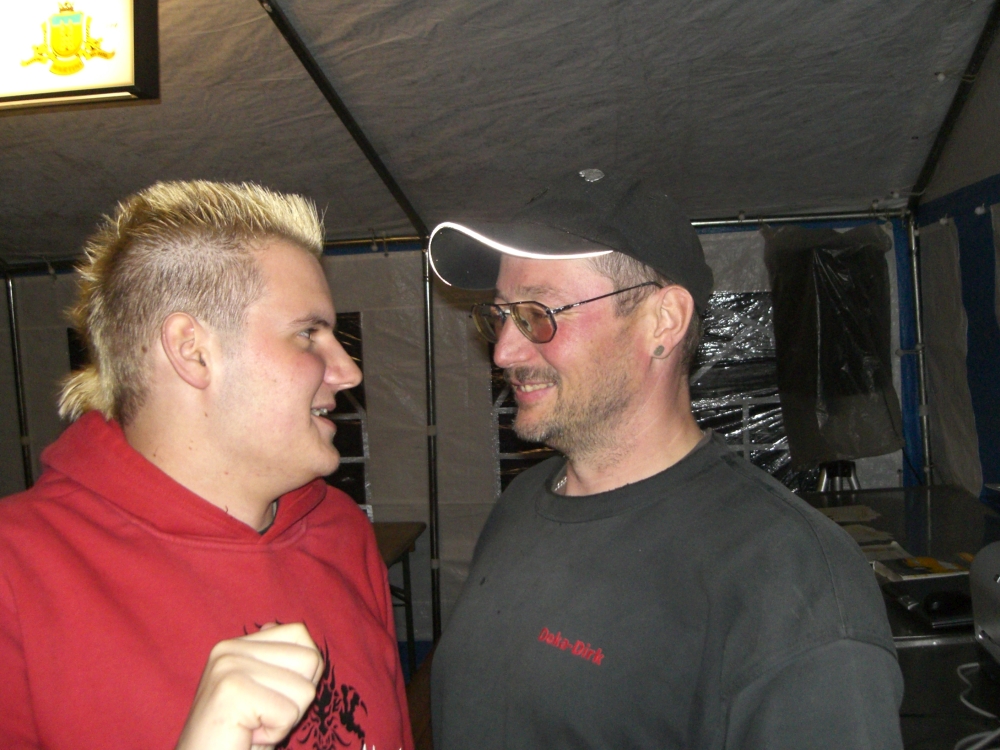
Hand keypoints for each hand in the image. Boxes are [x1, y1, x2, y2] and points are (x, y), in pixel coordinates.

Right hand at [175, 623, 323, 749]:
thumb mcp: (265, 692)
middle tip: (261, 716)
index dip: (302, 673)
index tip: (271, 698)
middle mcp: (228, 649)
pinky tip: (247, 736)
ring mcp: (228, 667)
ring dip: (286, 719)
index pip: (299, 633)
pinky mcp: (231, 692)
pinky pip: (288, 713)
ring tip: (252, 727)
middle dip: (297, 697)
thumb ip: (278, 661)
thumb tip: (283, 627)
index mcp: (235, 645)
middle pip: (310, 658)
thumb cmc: (238, 738)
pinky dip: (275, 734)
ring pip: (305, 688)